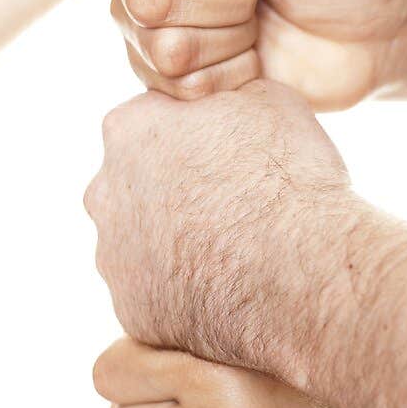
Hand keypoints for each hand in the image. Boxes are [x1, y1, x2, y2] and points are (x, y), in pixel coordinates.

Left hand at [83, 80, 354, 374]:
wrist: (301, 269)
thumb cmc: (288, 176)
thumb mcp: (268, 97)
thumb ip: (224, 95)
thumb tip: (221, 98)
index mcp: (128, 129)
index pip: (154, 124)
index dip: (198, 138)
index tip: (234, 154)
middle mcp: (105, 194)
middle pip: (138, 187)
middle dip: (176, 193)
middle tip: (234, 207)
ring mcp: (114, 259)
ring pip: (143, 246)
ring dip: (177, 247)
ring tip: (238, 254)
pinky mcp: (133, 312)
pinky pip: (158, 297)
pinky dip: (186, 294)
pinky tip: (230, 292)